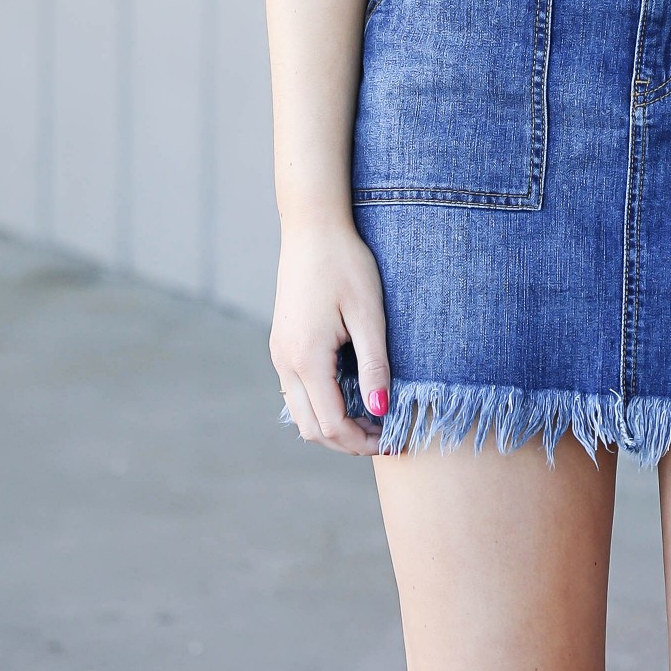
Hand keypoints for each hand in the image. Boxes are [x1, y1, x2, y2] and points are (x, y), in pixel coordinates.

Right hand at [271, 214, 392, 453]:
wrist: (313, 228)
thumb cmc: (346, 265)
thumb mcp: (369, 315)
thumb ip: (374, 366)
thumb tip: (380, 411)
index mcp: (306, 358)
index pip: (331, 424)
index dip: (361, 441)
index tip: (392, 440)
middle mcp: (285, 361)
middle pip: (309, 428)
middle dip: (345, 442)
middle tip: (383, 438)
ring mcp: (278, 353)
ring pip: (299, 413)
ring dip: (331, 426)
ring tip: (369, 420)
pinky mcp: (281, 343)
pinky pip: (295, 391)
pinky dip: (320, 406)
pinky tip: (349, 396)